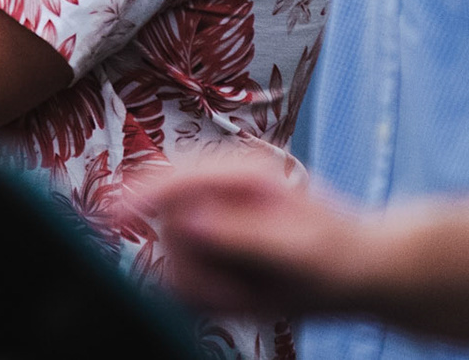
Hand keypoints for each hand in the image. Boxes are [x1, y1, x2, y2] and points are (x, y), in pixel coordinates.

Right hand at [127, 146, 357, 316]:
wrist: (359, 271)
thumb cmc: (338, 256)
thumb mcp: (299, 250)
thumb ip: (240, 235)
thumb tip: (185, 222)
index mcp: (241, 174)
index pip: (176, 179)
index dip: (140, 194)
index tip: (109, 213)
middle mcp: (220, 190)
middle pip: (169, 228)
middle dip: (197, 269)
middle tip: (242, 294)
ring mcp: (213, 217)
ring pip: (172, 257)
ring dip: (205, 286)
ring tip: (253, 292)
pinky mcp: (210, 244)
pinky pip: (182, 276)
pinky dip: (206, 295)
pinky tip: (242, 295)